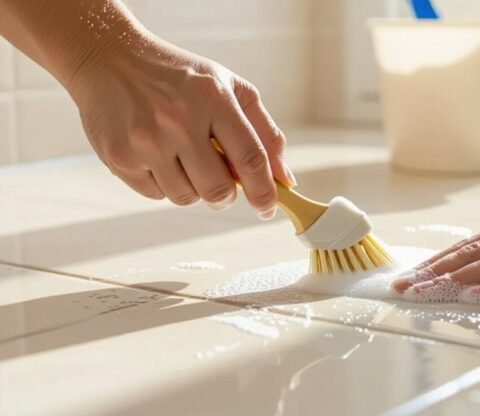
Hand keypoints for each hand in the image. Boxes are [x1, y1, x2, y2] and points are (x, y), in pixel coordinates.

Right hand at [68, 35, 294, 217]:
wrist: (109, 58)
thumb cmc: (179, 76)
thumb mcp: (228, 87)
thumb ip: (263, 131)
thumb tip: (285, 177)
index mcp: (213, 98)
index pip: (251, 159)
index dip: (265, 192)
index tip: (268, 207)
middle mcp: (179, 120)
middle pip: (218, 190)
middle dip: (226, 195)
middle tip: (221, 183)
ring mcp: (146, 141)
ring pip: (186, 198)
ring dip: (193, 187)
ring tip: (181, 155)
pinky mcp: (119, 158)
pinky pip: (156, 195)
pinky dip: (163, 183)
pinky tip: (156, 153)